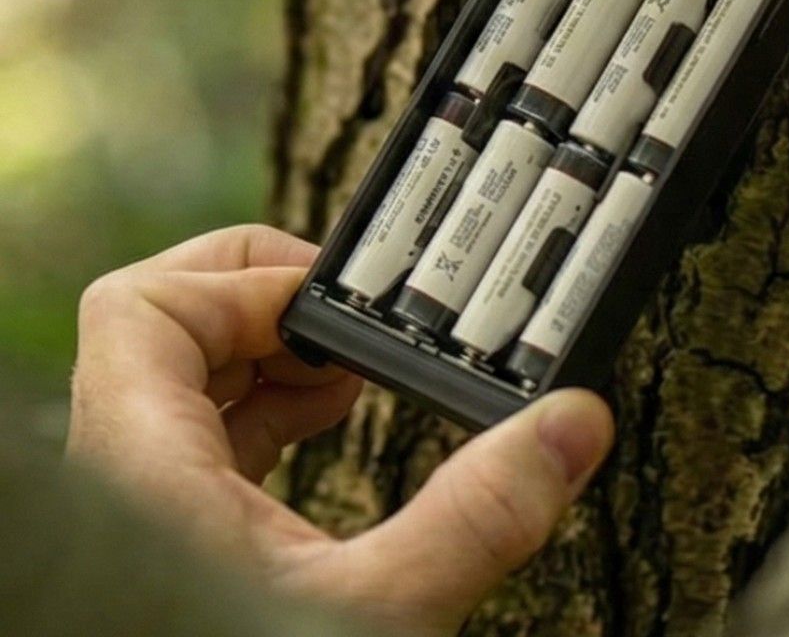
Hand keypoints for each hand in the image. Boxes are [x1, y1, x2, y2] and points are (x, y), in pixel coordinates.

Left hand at [66, 224, 613, 634]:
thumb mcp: (376, 616)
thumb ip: (476, 517)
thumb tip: (571, 425)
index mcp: (143, 474)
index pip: (143, 308)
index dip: (240, 279)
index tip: (330, 304)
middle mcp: (122, 485)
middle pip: (157, 331)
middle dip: (263, 303)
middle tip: (348, 318)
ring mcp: (137, 520)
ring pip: (175, 388)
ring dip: (269, 358)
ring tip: (355, 369)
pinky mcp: (165, 553)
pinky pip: (196, 443)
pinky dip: (264, 415)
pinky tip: (330, 427)